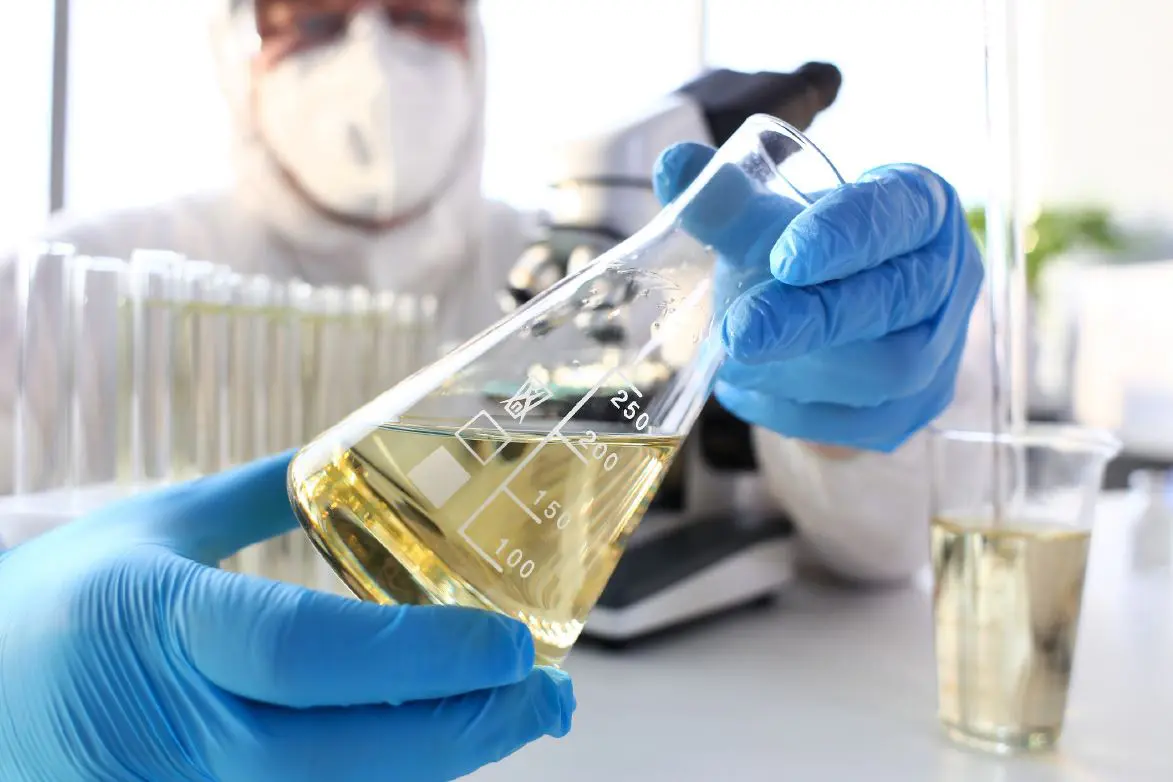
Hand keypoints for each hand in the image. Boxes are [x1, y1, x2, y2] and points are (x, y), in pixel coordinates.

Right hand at [0, 452, 573, 781]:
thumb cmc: (54, 605)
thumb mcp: (151, 526)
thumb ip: (262, 493)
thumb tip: (358, 453)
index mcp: (163, 626)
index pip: (309, 653)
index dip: (423, 656)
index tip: (513, 644)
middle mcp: (172, 732)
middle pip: (350, 754)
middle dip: (470, 730)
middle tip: (547, 696)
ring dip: (441, 766)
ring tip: (510, 720)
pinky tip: (426, 749)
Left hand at [653, 142, 983, 451]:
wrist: (842, 299)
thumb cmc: (812, 246)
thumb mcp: (779, 211)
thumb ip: (727, 196)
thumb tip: (672, 168)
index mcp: (922, 208)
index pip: (894, 216)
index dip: (844, 236)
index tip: (787, 259)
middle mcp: (947, 279)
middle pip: (892, 302)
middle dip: (811, 319)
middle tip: (740, 331)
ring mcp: (940, 352)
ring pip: (885, 372)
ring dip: (799, 369)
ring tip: (734, 356)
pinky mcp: (913, 410)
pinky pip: (860, 423)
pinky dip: (794, 410)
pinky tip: (747, 388)